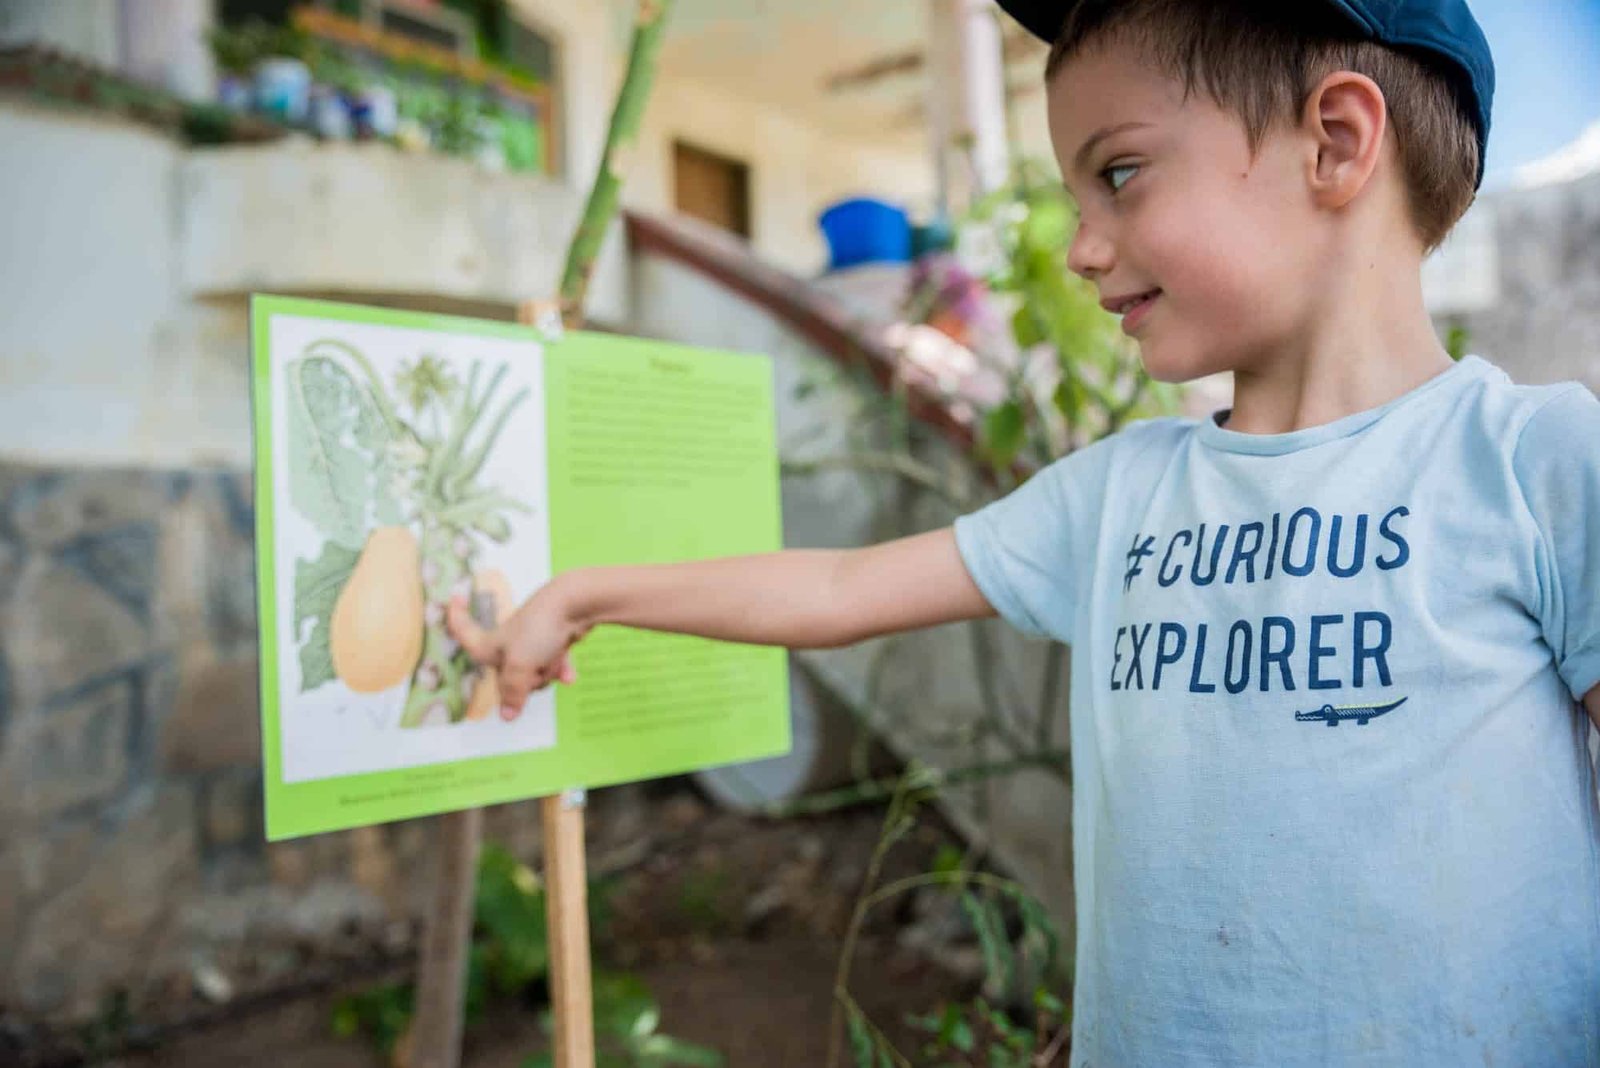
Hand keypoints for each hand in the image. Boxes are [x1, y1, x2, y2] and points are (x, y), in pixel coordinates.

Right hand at [446, 589, 579, 718]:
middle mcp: (508, 642)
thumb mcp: (520, 665)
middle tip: (535, 667)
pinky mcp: (553, 638)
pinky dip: (562, 669)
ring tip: (553, 659)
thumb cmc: (540, 628)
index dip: (455, 617)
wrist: (578, 603)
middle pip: (508, 675)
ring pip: (534, 673)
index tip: (454, 598)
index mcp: (490, 643)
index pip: (464, 632)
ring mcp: (532, 640)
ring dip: (547, 672)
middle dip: (525, 679)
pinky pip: (555, 663)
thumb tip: (506, 717)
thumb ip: (512, 693)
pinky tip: (570, 676)